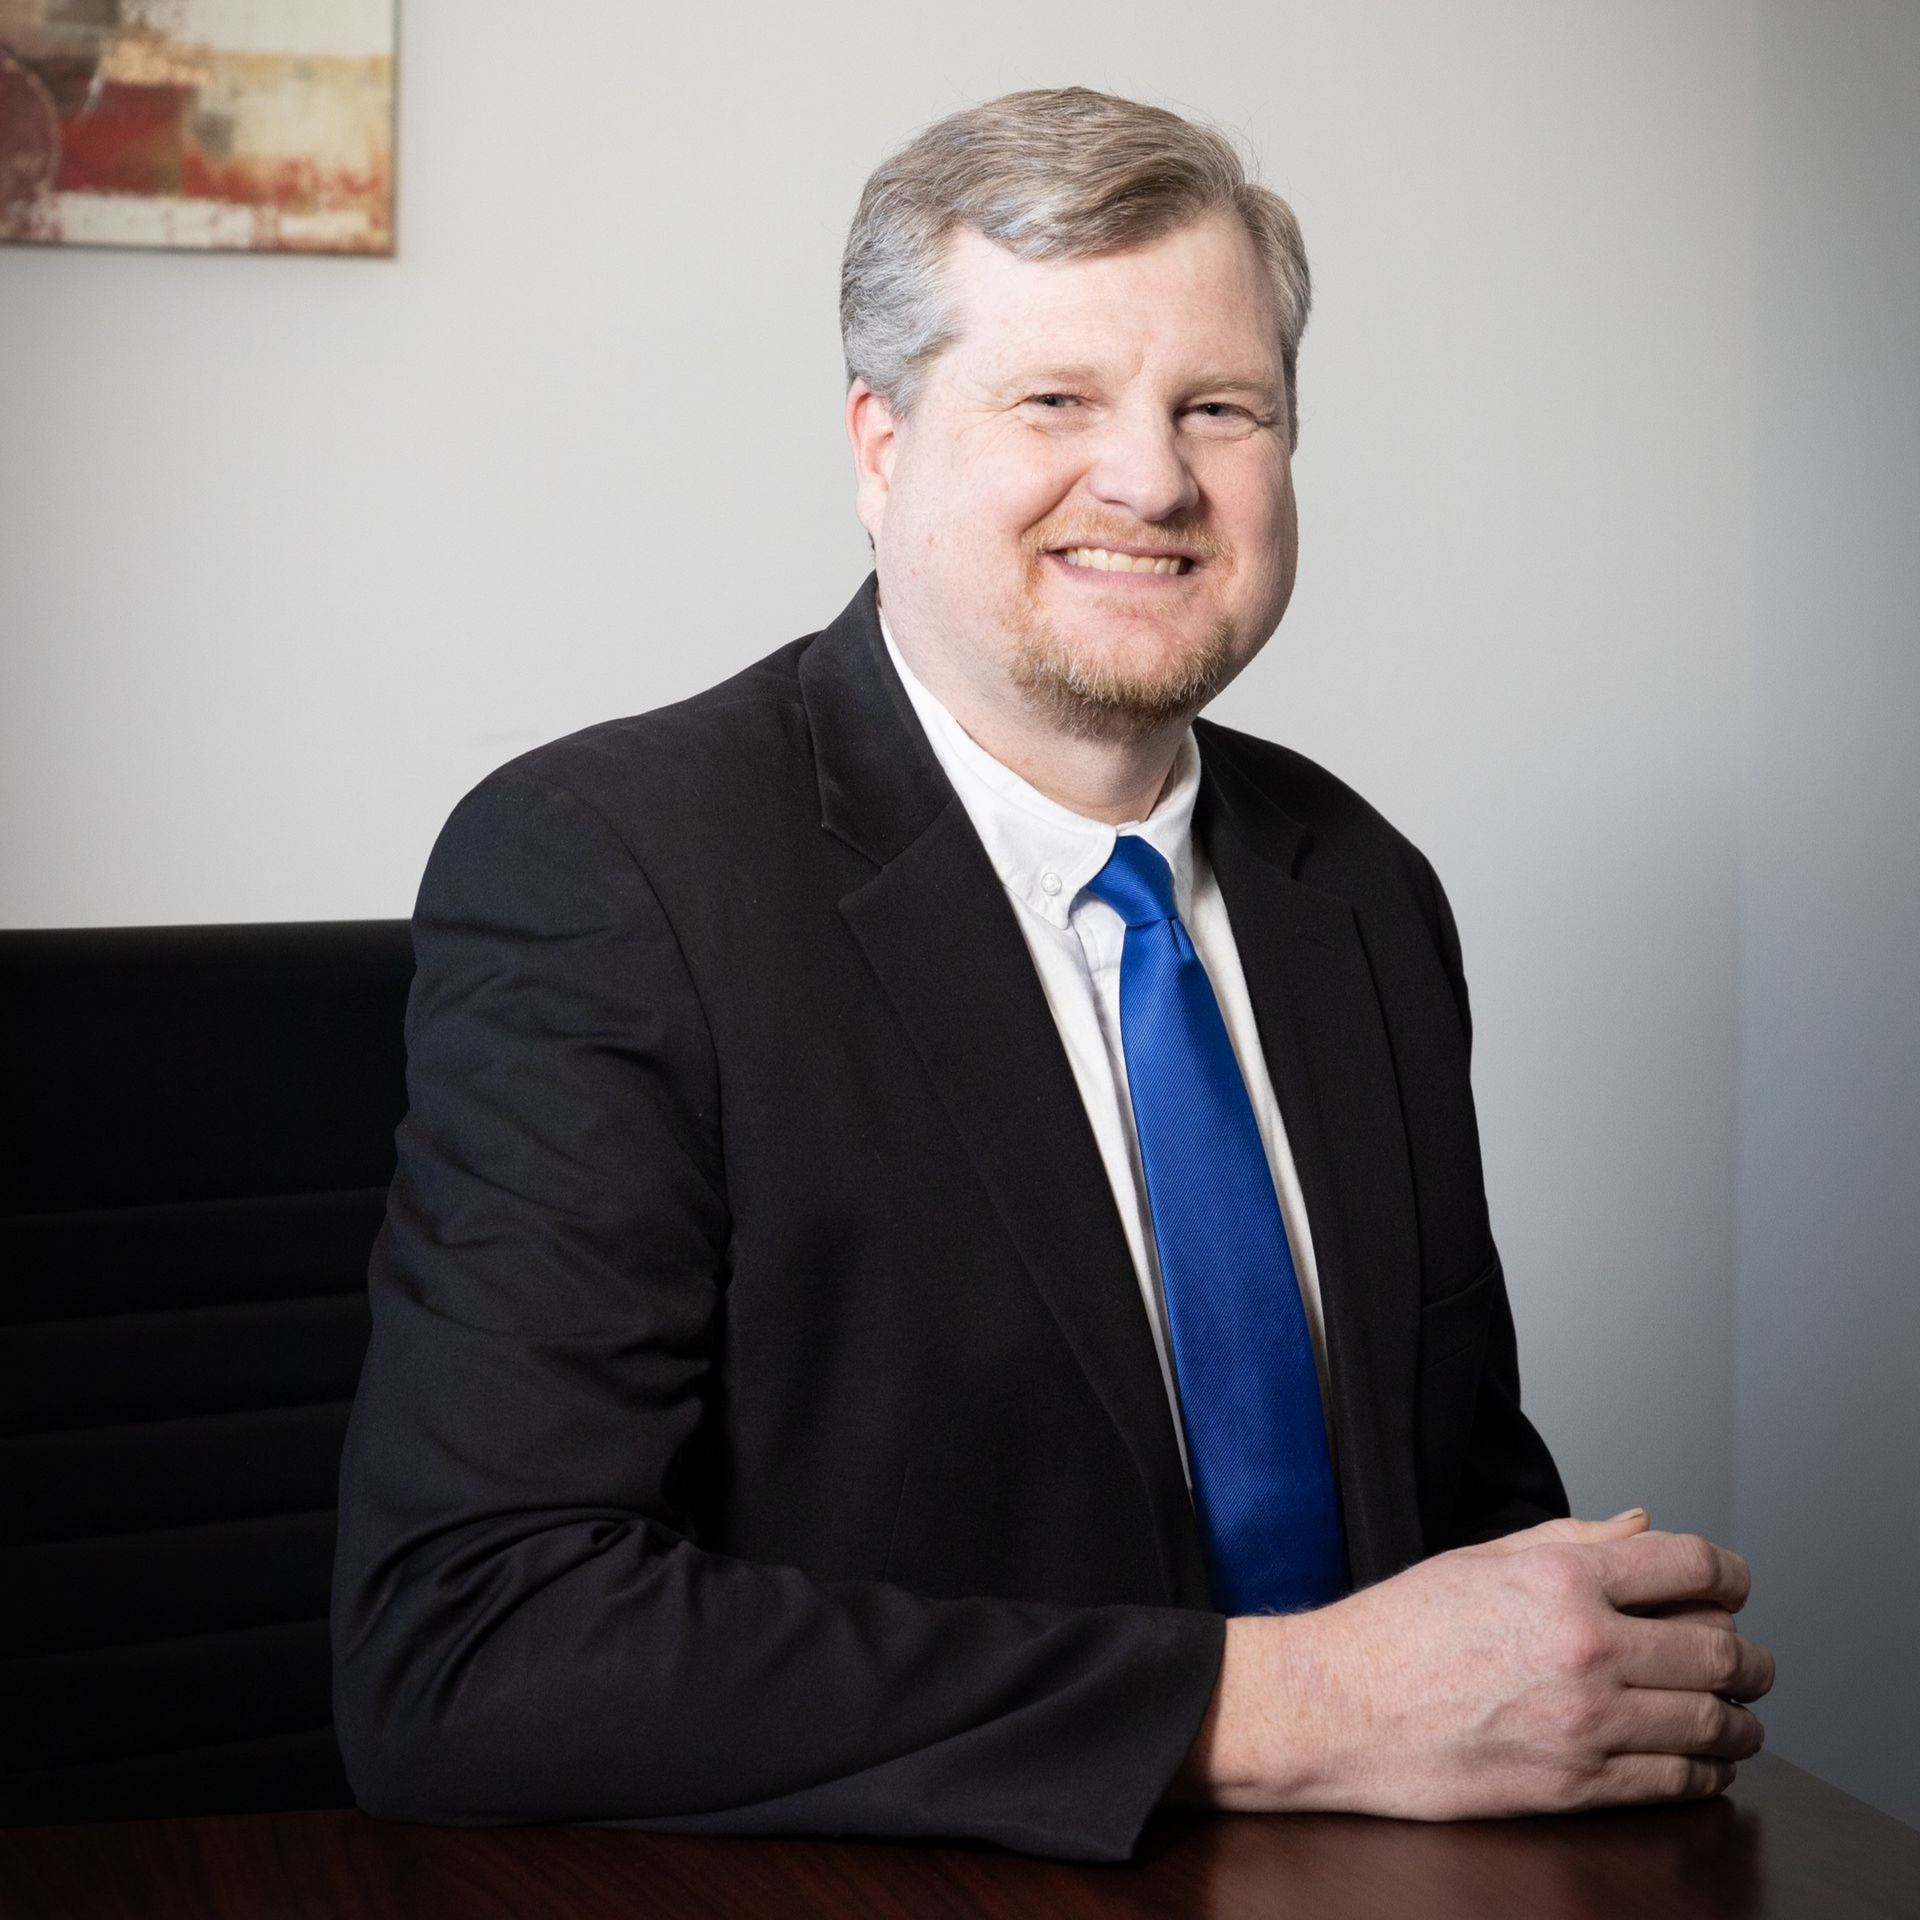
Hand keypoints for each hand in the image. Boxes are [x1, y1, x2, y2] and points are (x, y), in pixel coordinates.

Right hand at [1180, 1510, 1773, 1818]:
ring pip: (1712, 1722)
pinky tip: (1701, 1764)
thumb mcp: (1480, 1560)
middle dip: (1751, 1658)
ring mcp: (1586, 1720)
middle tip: (1752, 1664)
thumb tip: (1640, 1524)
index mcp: (1560, 1577)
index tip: (1734, 1587)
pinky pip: (1677, 1783)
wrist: (1337, 1707)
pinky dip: (1706, 1774)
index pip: (1692, 1565)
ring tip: (1737, 1720)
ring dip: (1740, 1722)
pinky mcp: (1576, 1785)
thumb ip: (1571, 1539)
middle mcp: (1584, 1644)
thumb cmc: (1396, 1630)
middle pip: (1720, 1649)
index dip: (1730, 1575)